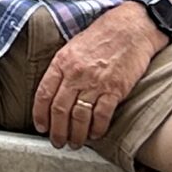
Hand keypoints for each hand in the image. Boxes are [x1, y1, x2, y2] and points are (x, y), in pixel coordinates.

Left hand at [30, 4, 163, 148]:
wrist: (131, 28)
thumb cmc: (103, 36)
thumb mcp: (74, 46)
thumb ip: (63, 68)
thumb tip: (54, 90)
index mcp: (62, 62)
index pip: (44, 93)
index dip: (40, 114)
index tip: (41, 126)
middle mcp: (76, 74)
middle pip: (60, 109)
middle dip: (57, 130)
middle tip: (57, 142)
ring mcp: (95, 82)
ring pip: (79, 116)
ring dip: (76, 134)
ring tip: (75, 143)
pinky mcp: (115, 89)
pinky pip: (102, 115)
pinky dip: (98, 128)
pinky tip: (95, 134)